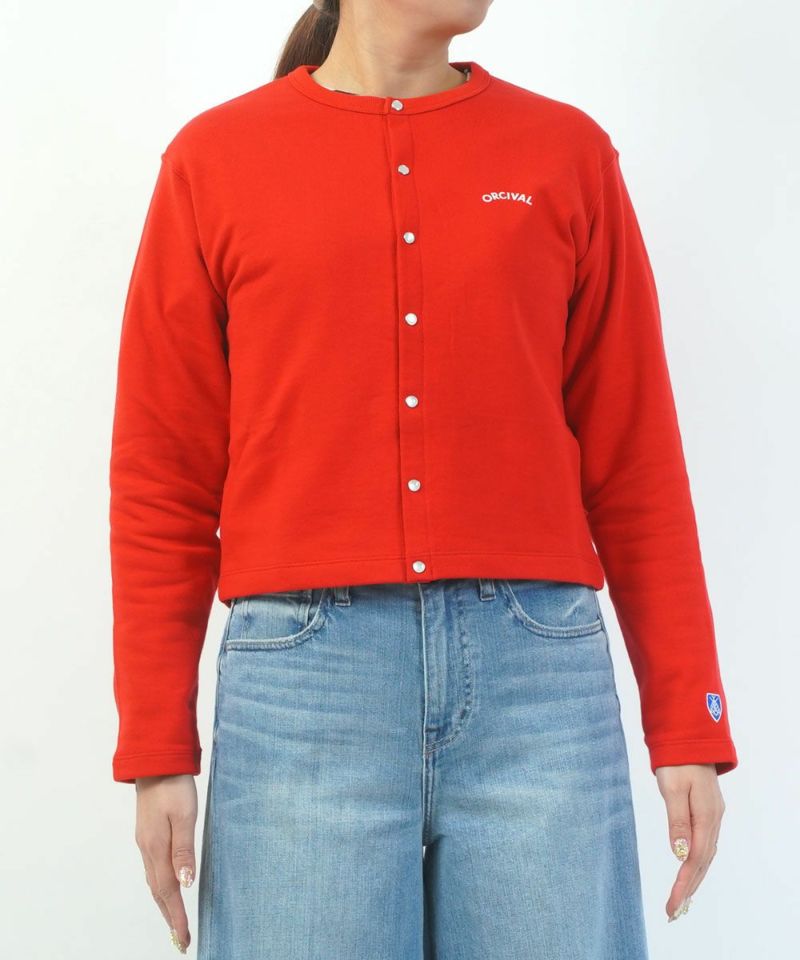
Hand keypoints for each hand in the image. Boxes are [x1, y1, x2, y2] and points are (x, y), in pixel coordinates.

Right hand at [135, 774, 197, 952]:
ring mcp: (146, 842)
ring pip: (154, 881)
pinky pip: (153, 869)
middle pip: (158, 891)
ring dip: (164, 903)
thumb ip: (184, 850)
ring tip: (174, 921)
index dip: (176, 916)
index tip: (184, 938)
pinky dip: (160, 886)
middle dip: (169, 916)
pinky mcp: (148, 834)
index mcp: (157, 848)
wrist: (155, 762)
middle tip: (180, 939)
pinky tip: (167, 887)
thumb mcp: (185, 816)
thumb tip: (186, 882)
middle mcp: (148, 849)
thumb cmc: (174, 786)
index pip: (167, 891)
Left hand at [655, 763, 724, 921]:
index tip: (672, 905)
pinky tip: (689, 872)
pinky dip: (696, 864)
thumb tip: (680, 854)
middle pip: (703, 862)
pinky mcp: (708, 812)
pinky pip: (704, 845)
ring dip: (693, 879)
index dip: (684, 884)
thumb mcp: (672, 787)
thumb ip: (677, 820)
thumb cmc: (677, 761)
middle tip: (673, 913)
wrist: (690, 738)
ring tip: (679, 901)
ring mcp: (713, 816)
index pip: (695, 859)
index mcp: (705, 816)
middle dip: (689, 890)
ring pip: (705, 856)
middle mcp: (713, 820)